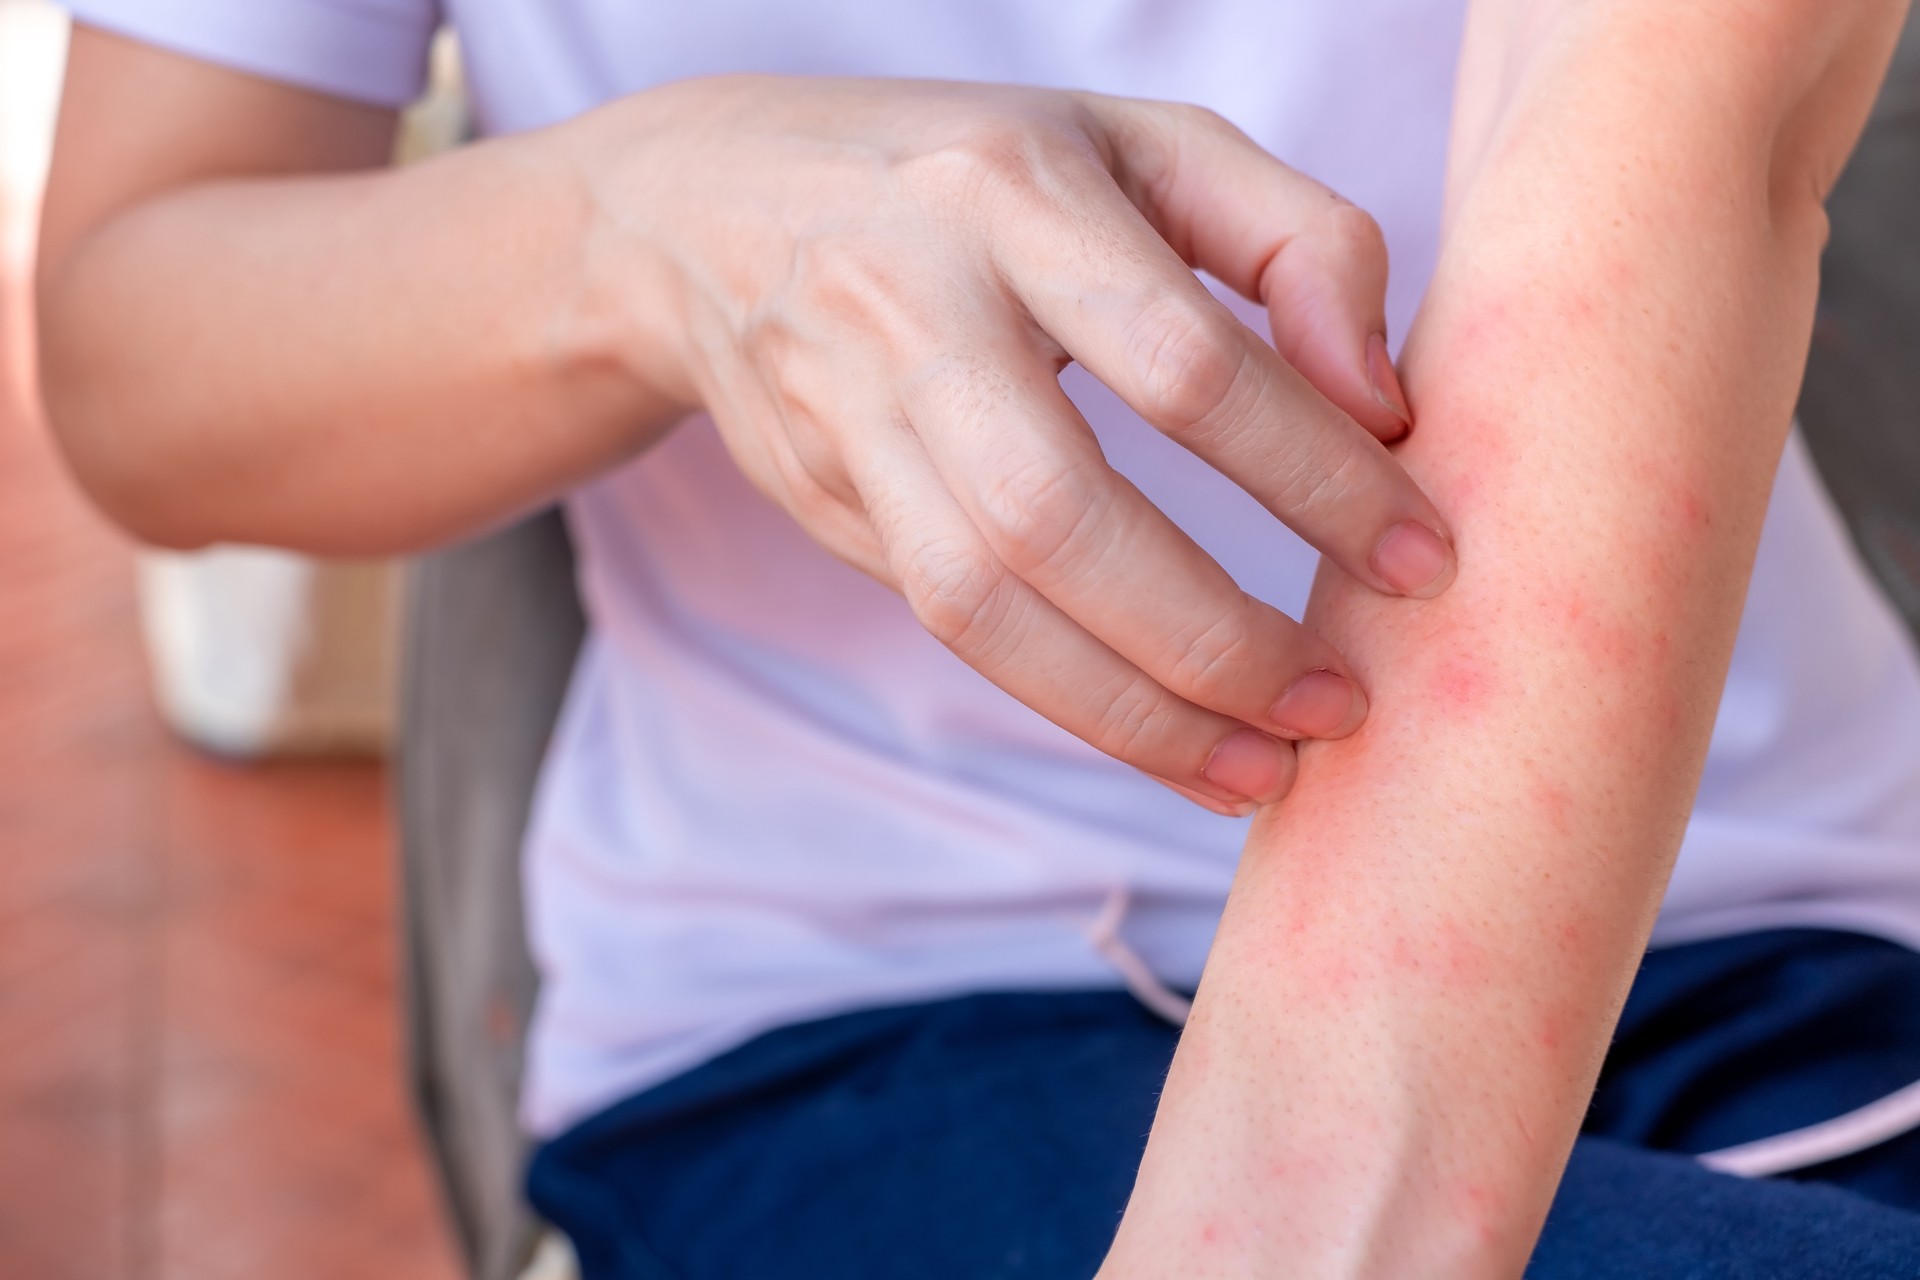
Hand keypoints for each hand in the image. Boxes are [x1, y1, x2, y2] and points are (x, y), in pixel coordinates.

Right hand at [566, 76, 1456, 809]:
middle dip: (1215, 637)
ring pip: (982, 603)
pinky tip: (1173, 742)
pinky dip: (1071, 704)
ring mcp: (849, 417)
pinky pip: (953, 626)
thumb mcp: (1142, 144)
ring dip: (1135, 711)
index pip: (1179, 362)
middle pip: (1058, 515)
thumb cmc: (977, 170)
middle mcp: (911, 307)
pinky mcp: (827, 501)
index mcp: (1012, 192)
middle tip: (1341, 704)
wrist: (710, 210)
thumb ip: (1295, 240)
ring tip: (1266, 768)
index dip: (1313, 475)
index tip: (1425, 559)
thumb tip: (1383, 404)